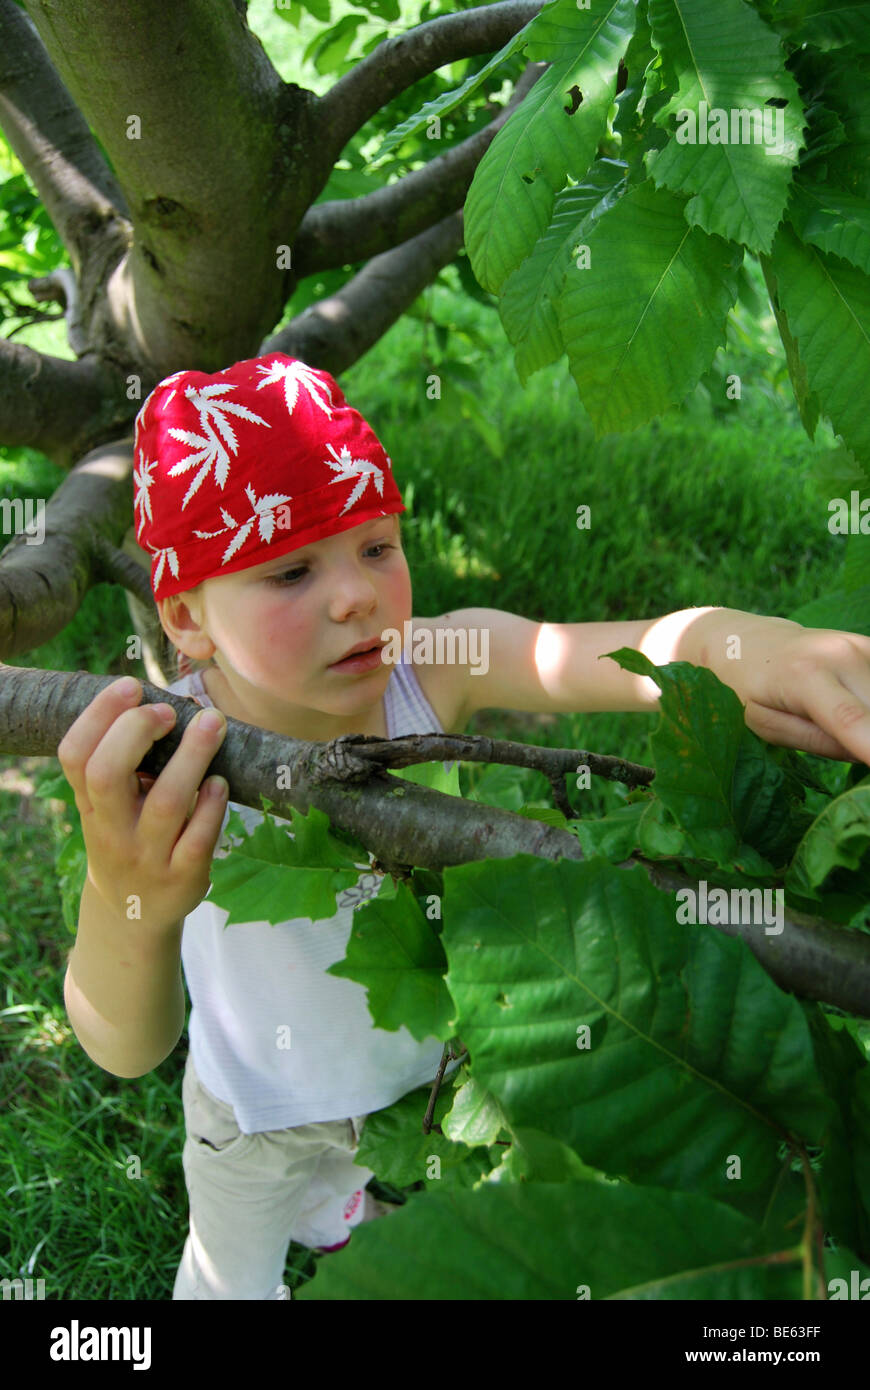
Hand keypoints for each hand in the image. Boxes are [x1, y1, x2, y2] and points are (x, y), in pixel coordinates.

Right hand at [57, 676, 228, 928]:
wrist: (132, 917)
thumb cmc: (127, 840)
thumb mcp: (107, 810)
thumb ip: (120, 765)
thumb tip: (156, 700)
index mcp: (91, 806)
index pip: (75, 755)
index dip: (98, 716)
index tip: (131, 687)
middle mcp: (112, 830)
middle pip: (108, 773)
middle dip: (138, 731)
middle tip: (170, 710)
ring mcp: (147, 856)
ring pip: (166, 802)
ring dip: (192, 757)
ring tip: (212, 724)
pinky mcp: (183, 877)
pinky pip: (199, 838)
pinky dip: (212, 806)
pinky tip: (221, 783)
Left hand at [692, 612, 869, 763]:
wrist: (752, 642)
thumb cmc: (751, 690)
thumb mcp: (767, 725)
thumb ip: (817, 741)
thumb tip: (866, 753)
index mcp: (804, 675)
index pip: (849, 718)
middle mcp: (840, 654)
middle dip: (868, 738)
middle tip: (837, 742)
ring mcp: (861, 646)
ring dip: (868, 720)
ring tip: (829, 717)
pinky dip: (869, 703)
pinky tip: (850, 703)